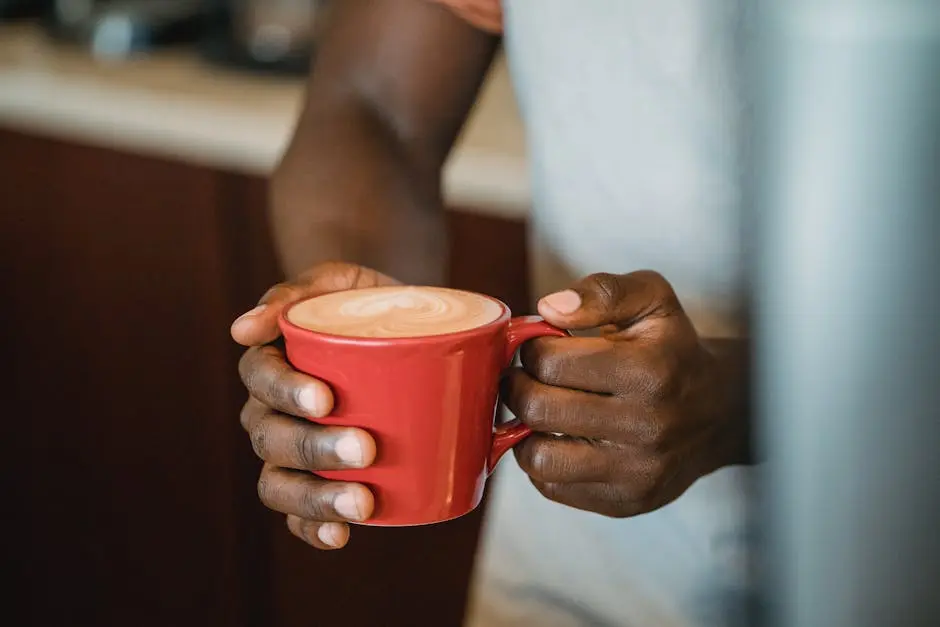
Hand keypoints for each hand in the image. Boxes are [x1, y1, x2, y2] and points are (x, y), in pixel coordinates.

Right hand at [231, 262, 398, 547]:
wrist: (406, 330)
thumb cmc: (368, 303)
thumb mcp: (343, 280)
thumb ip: (299, 290)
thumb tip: (240, 329)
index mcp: (273, 361)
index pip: (261, 378)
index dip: (285, 390)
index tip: (326, 399)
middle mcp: (271, 410)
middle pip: (271, 436)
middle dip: (313, 447)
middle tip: (366, 447)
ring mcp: (291, 451)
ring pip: (279, 483)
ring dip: (316, 496)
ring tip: (363, 503)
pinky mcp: (318, 480)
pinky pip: (298, 514)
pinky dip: (312, 528)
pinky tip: (341, 535)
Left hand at [504, 271, 748, 517]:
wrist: (719, 411)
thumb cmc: (672, 349)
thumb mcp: (652, 299)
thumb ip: (602, 291)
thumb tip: (549, 309)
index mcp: (649, 370)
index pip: (550, 362)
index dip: (532, 349)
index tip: (541, 346)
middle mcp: (646, 426)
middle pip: (538, 409)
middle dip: (518, 386)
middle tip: (524, 376)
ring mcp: (636, 471)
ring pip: (539, 459)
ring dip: (524, 431)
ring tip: (538, 409)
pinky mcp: (625, 502)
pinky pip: (553, 488)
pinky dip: (544, 461)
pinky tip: (559, 438)